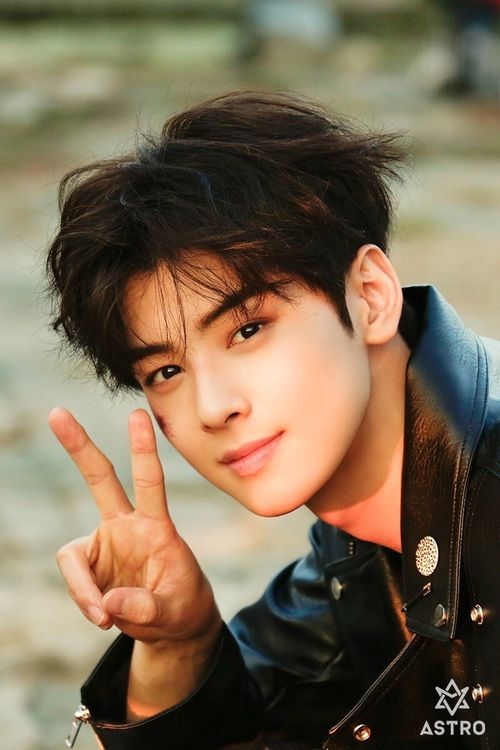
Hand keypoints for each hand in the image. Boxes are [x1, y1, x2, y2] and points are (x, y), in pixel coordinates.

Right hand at [49, 407, 220, 645]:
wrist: (174, 626)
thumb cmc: (181, 608)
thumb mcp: (176, 612)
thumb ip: (146, 608)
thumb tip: (105, 603)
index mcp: (156, 526)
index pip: (150, 481)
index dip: (143, 449)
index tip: (138, 414)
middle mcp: (126, 526)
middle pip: (99, 479)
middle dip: (78, 447)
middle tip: (56, 412)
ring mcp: (105, 544)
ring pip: (72, 555)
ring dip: (82, 588)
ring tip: (104, 617)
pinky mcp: (90, 567)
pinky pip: (75, 581)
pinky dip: (83, 600)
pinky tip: (102, 617)